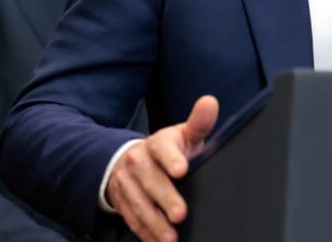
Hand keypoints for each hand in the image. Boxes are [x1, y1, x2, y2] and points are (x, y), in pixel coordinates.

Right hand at [106, 95, 218, 241]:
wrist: (133, 160)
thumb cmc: (169, 149)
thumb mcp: (184, 134)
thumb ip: (199, 123)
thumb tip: (210, 102)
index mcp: (158, 142)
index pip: (163, 148)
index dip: (171, 158)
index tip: (182, 170)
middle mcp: (138, 160)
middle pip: (150, 180)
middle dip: (165, 198)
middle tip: (180, 214)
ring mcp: (127, 183)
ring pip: (139, 203)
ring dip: (154, 222)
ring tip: (170, 237)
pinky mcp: (121, 201)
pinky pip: (131, 218)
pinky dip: (144, 232)